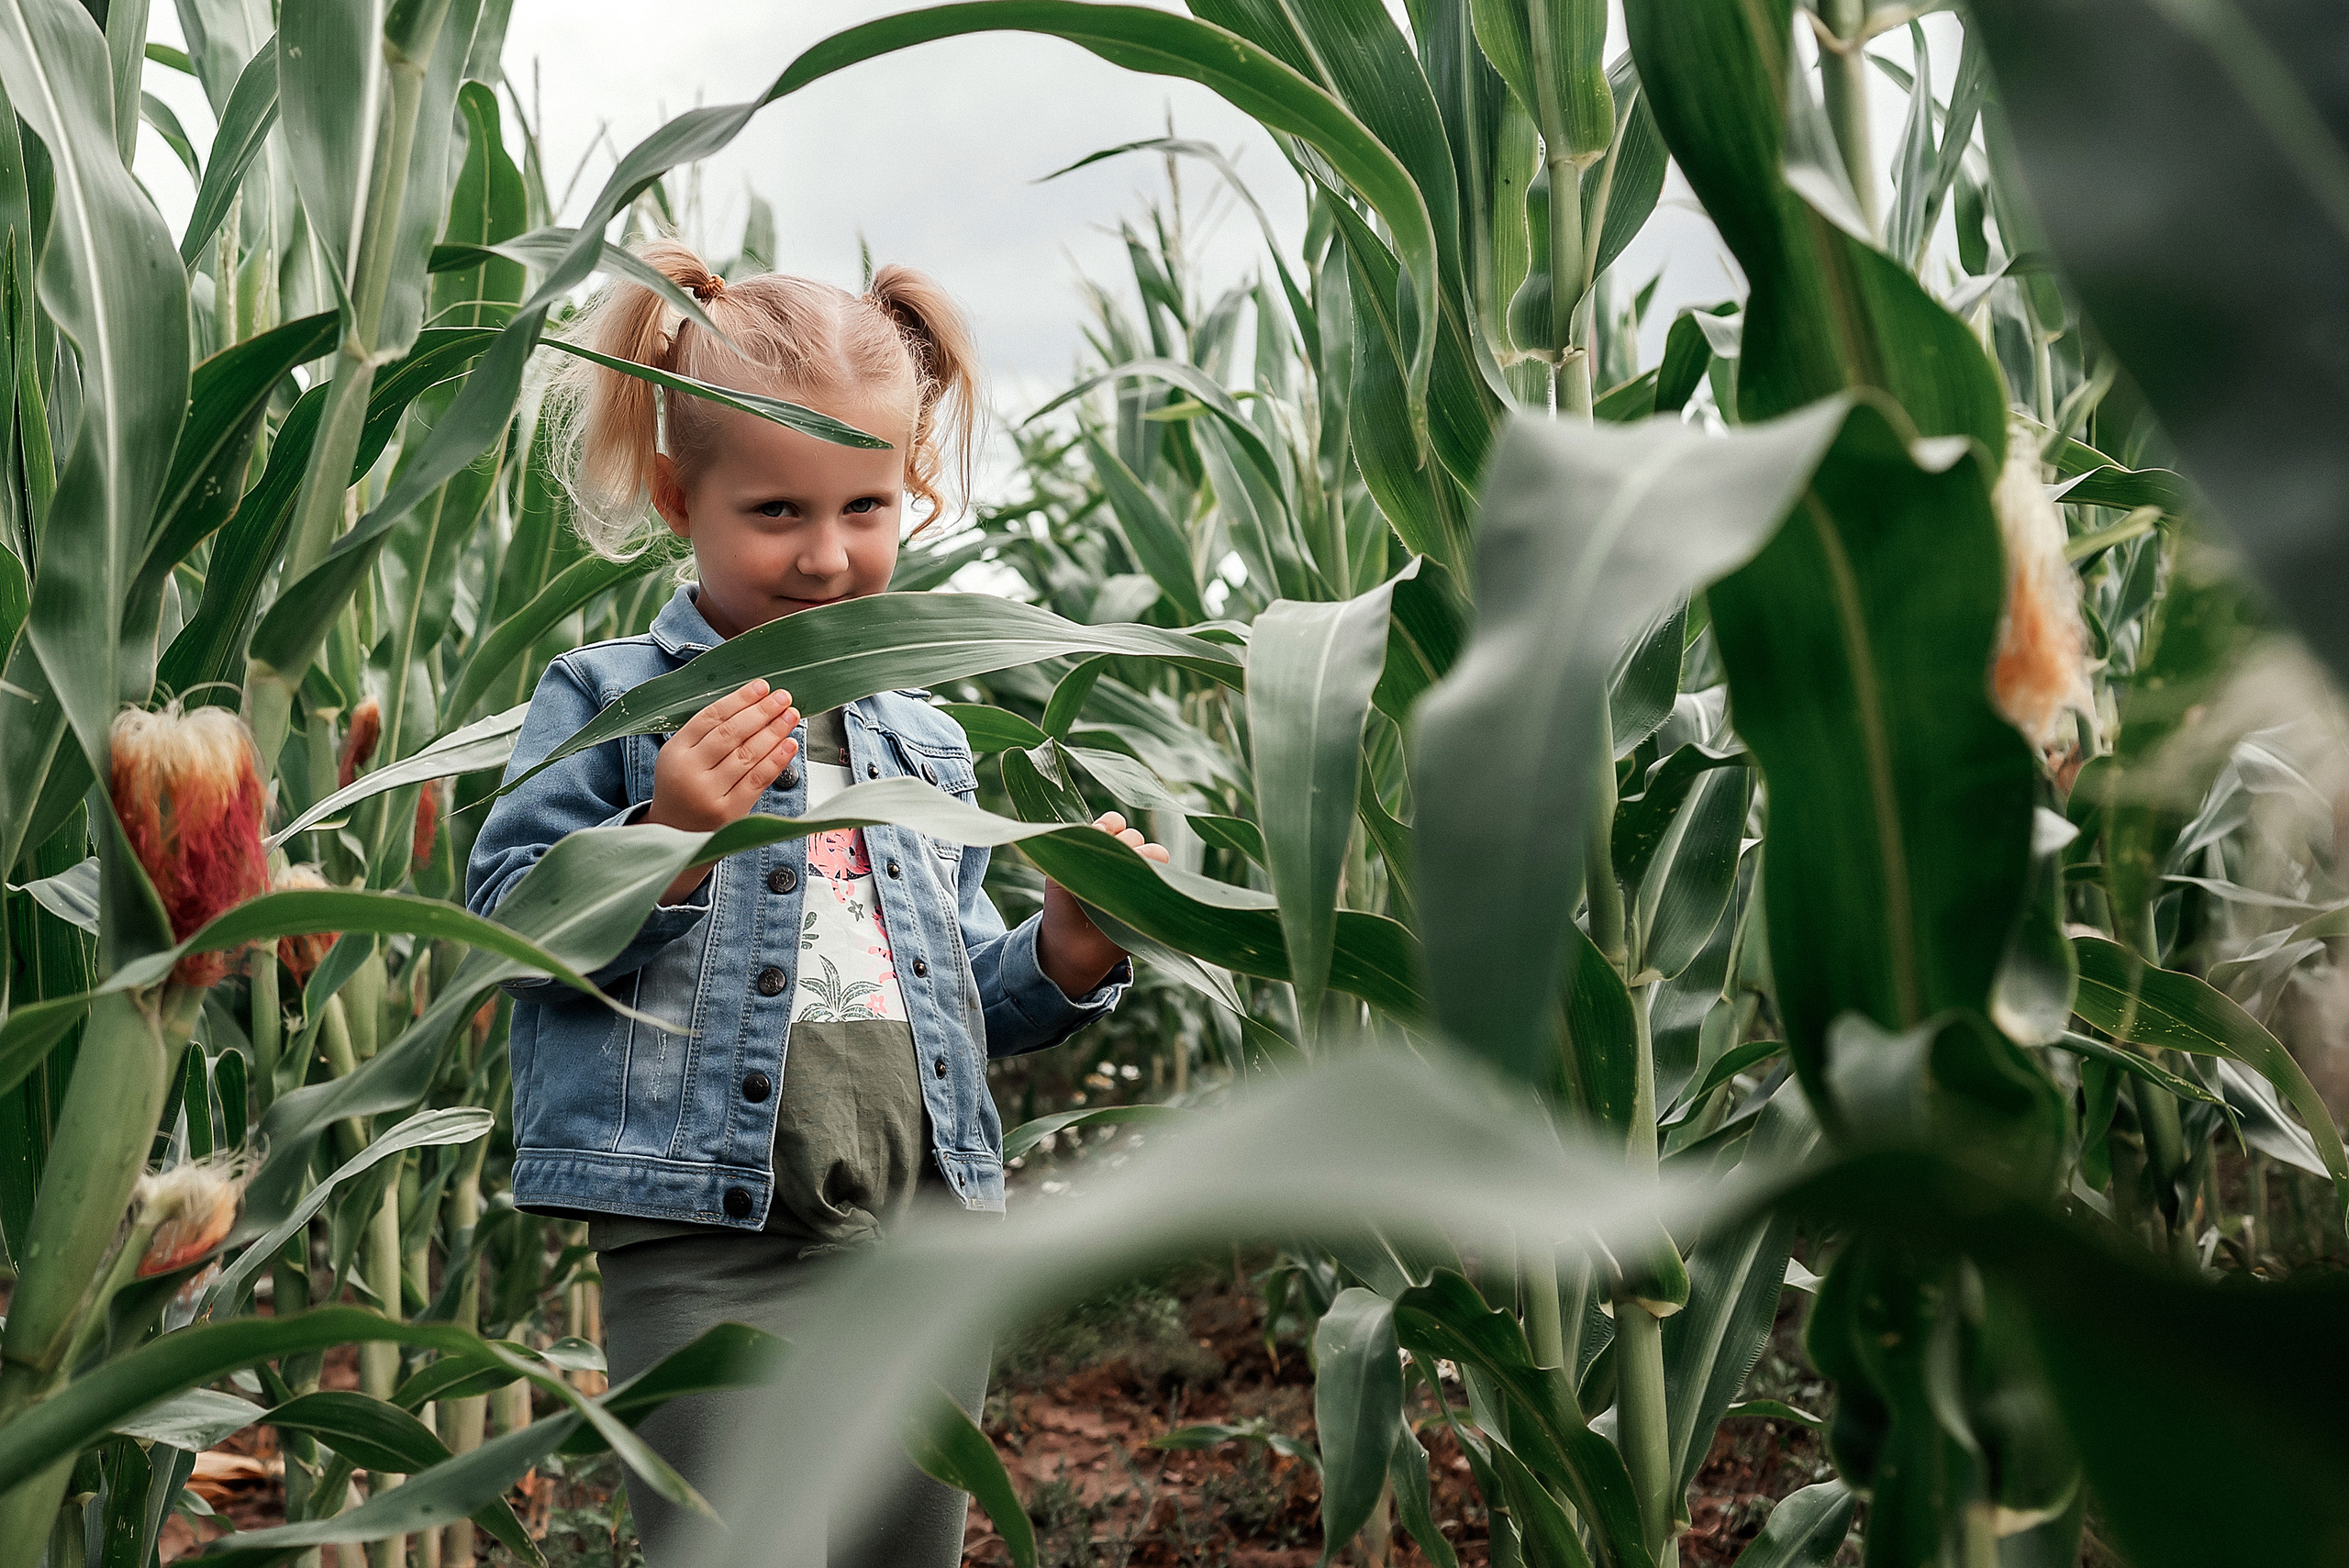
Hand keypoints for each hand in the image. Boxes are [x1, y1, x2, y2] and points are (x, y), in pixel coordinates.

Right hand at [644, 679, 799, 903]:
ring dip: (774, 731)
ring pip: (747, 754)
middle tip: (783, 697)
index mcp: (674, 752)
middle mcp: (689, 772)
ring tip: (791, 715)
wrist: (677, 837)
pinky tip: (789, 744)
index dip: (739, 699)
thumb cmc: (684, 789)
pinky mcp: (728, 812)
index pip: (711, 717)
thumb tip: (752, 703)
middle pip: (731, 733)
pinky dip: (776, 760)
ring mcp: (709, 794)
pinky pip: (757, 780)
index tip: (762, 686)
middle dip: (761, 711)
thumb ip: (707, 733)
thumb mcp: (681, 758)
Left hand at [1038, 811, 1168, 997]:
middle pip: (1136, 837)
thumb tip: (1100, 832)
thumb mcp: (1058, 876)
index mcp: (1103, 848)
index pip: (1115, 823)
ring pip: (1157, 854)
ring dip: (1142, 862)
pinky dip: (1157, 883)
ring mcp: (1142, 879)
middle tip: (1105, 870)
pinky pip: (1169, 883)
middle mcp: (1126, 860)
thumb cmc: (1063, 908)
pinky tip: (1138, 895)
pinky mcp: (1155, 902)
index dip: (1109, 826)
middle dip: (1122, 847)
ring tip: (1122, 883)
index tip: (1096, 839)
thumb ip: (1074, 849)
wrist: (1071, 948)